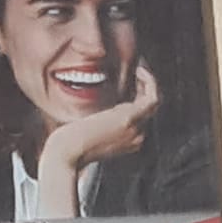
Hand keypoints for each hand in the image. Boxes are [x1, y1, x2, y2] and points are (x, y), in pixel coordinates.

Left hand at [40, 62, 159, 171]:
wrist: (66, 154)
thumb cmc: (69, 146)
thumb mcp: (89, 134)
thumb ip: (101, 123)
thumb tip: (103, 110)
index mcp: (129, 142)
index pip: (142, 116)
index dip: (139, 95)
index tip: (132, 80)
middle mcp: (137, 136)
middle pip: (150, 108)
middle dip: (146, 86)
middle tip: (138, 70)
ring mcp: (135, 129)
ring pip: (155, 102)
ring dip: (150, 82)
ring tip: (140, 68)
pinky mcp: (129, 118)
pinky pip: (152, 97)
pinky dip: (149, 82)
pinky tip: (139, 70)